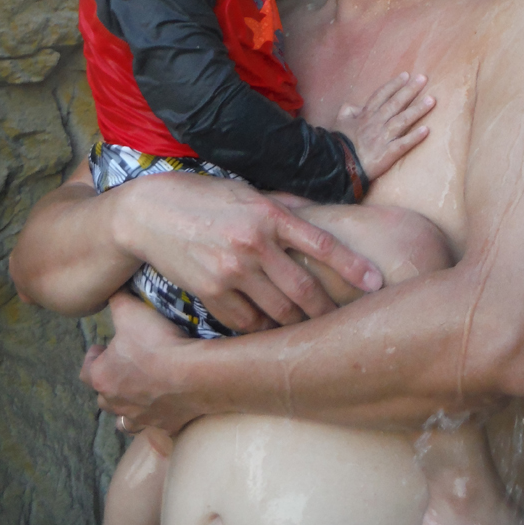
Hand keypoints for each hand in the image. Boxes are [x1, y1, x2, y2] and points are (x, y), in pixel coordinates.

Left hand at [80, 291, 198, 434]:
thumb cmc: (156, 343)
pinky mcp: (163, 425)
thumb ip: (117, 300)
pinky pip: (152, 425)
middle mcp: (115, 402)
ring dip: (127, 405)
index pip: (86, 370)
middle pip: (103, 396)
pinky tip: (163, 406)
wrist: (192, 375)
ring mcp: (139, 417)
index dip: (92, 358)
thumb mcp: (131, 311)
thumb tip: (112, 290)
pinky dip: (153, 417)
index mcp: (102, 377)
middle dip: (110, 382)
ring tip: (138, 391)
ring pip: (124, 417)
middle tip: (123, 366)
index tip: (101, 348)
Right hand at [116, 174, 383, 331]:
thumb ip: (284, 208)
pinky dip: (262, 329)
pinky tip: (272, 331)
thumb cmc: (204, 198)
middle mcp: (253, 243)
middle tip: (345, 321)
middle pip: (305, 289)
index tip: (375, 283)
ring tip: (312, 332)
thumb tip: (319, 217)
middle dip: (328, 311)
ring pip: (279, 313)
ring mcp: (231, 271)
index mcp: (269, 214)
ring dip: (298, 325)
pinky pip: (246, 323)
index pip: (321, 243)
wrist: (149, 213)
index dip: (352, 266)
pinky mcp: (209, 292)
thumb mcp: (247, 192)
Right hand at [335, 72, 434, 181]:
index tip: (406, 75)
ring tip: (431, 100)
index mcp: (365, 116)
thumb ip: (349, 110)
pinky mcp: (387, 154)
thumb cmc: (339, 144)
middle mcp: (376, 123)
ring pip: (402, 120)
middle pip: (395, 103)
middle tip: (423, 79)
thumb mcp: (340, 122)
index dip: (394, 84)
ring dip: (417, 110)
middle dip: (410, 90)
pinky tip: (427, 130)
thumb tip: (358, 105)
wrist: (338, 165)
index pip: (381, 95)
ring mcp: (382, 138)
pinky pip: (403, 144)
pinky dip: (414, 137)